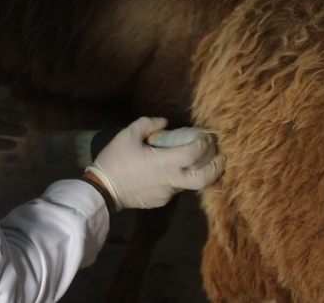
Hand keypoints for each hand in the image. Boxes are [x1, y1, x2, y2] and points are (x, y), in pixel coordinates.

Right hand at [85, 117, 224, 209]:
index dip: (204, 144)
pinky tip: (171, 170)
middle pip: (204, 178)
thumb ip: (148, 124)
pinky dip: (179, 178)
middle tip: (221, 156)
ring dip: (196, 171)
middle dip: (217, 167)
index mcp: (165, 162)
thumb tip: (164, 123)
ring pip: (190, 183)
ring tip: (194, 160)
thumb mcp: (128, 134)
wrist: (102, 189)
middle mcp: (171, 180)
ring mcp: (167, 193)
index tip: (205, 137)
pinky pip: (175, 188)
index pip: (195, 153)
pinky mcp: (161, 201)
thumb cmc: (115, 160)